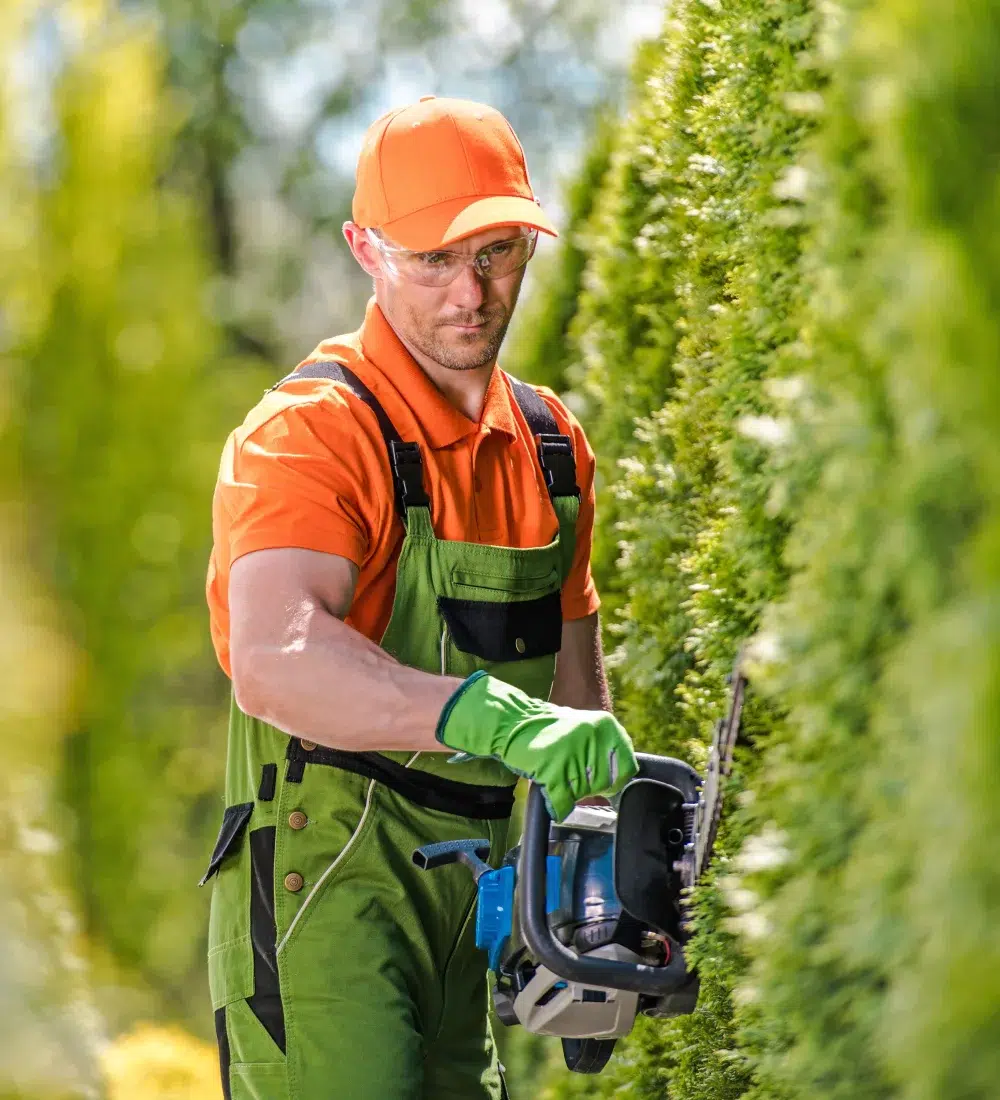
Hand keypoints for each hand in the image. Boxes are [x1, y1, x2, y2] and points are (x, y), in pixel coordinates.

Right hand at [436, 671, 637, 820]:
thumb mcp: (584, 728)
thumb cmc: (548, 728)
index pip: (627, 766)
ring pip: (582, 794)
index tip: (605, 783)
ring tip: (556, 776)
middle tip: (571, 776)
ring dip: (569, 793)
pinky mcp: (553, 769)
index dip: (615, 780)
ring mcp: (572, 753)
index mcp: (605, 725)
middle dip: (588, 788)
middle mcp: (592, 736)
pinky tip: (551, 797)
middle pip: (604, 784)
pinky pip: (563, 802)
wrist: (513, 721)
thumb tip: (619, 778)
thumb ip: (603, 748)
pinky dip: (557, 806)